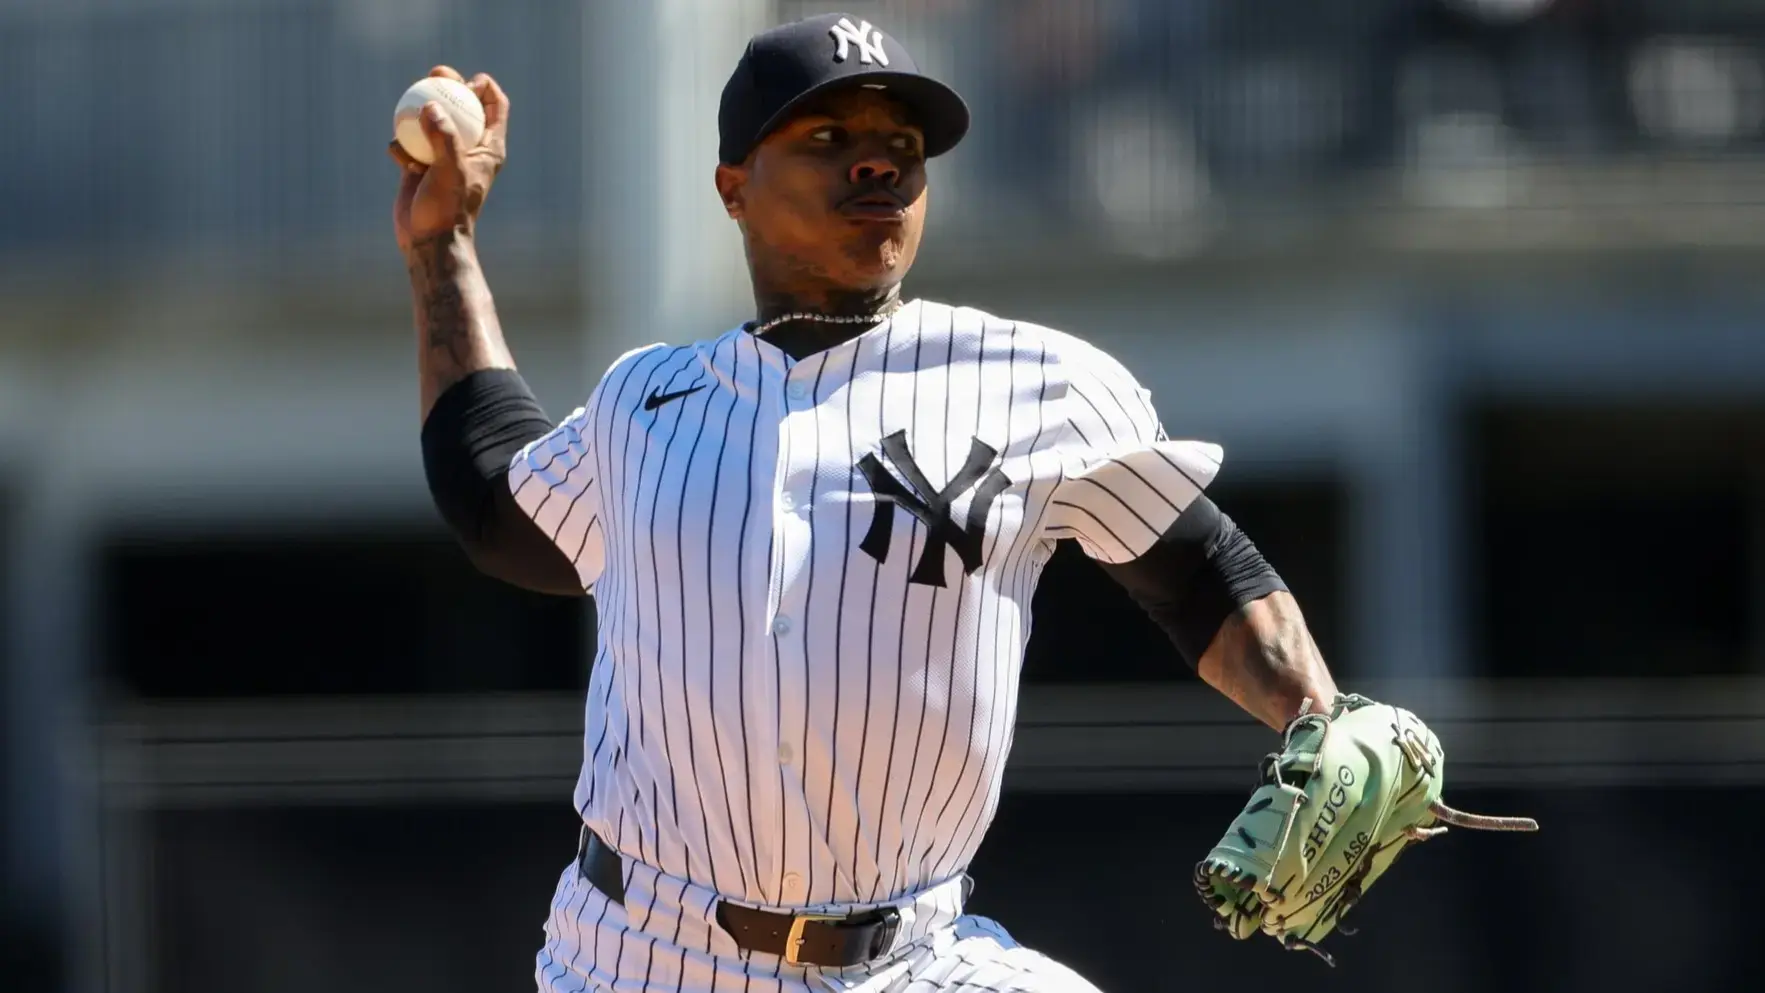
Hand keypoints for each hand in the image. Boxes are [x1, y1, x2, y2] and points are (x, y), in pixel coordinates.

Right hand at [388, 66, 509, 253]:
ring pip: (431, 121)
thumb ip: (443, 138)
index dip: (485, 87)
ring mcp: (442, 157)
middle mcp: (467, 149)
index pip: (495, 106)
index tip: (466, 80)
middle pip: (462, 106)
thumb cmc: (447, 209)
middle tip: (434, 75)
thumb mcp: (450, 171)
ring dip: (417, 111)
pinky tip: (398, 154)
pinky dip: (401, 145)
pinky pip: (408, 144)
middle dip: (448, 86)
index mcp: (488, 148)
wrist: (428, 241)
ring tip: (407, 105)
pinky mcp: (419, 167)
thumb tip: (431, 106)